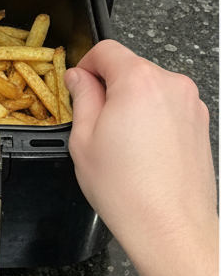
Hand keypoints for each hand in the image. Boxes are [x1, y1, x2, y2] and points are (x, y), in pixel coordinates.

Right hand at [65, 40, 217, 275]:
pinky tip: (139, 155)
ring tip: (118, 147)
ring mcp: (189, 104)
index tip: (76, 84)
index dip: (85, 65)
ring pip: (149, 91)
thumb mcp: (83, 141)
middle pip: (131, 69)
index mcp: (138, 82)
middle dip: (109, 90)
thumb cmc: (125, 190)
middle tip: (92, 126)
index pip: (107, 50)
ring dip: (130, 107)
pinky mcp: (199, 123)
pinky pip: (166, 110)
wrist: (169, 225)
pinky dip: (150, 122)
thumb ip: (82, 99)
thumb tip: (78, 79)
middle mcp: (170, 85)